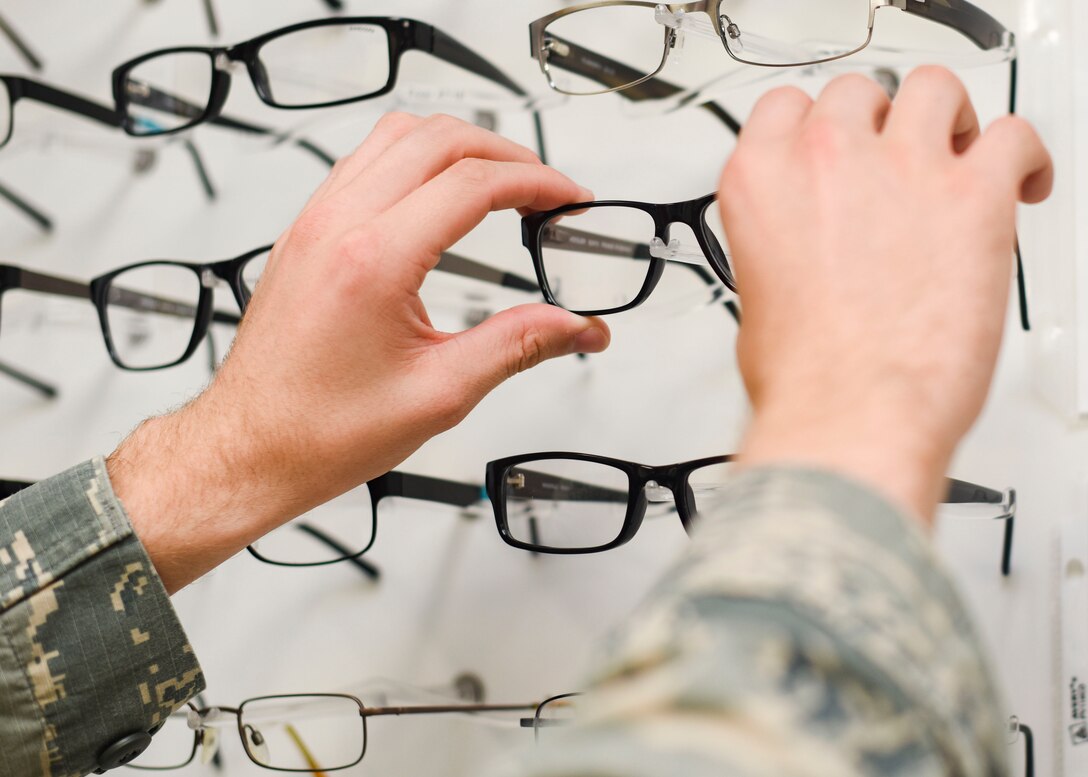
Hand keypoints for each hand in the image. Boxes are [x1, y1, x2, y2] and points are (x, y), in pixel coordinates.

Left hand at [108, 113, 609, 591]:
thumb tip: (575, 327)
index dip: (538, 183)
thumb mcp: (439, 394)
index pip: (474, 183)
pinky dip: (416, 161)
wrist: (249, 449)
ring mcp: (314, 223)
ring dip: (460, 147)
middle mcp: (337, 226)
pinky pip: (366, 162)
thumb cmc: (319, 431)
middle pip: (440, 140)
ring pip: (399, 136)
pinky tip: (440, 196)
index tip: (569, 200)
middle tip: (546, 190)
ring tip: (502, 183)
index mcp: (372, 261)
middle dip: (508, 154)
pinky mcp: (305, 233)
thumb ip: (518, 346)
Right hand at [723, 68, 1051, 519]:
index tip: (832, 141)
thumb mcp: (754, 297)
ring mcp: (903, 169)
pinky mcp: (973, 195)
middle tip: (894, 156)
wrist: (851, 414)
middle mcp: (829, 159)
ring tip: (958, 153)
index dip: (814, 123)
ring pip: (936, 92)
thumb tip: (801, 258)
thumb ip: (780, 248)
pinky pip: (1014, 137)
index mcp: (763, 180)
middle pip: (860, 93)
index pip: (785, 108)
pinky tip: (1019, 182)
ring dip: (948, 120)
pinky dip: (1023, 156)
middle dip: (879, 123)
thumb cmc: (806, 377)